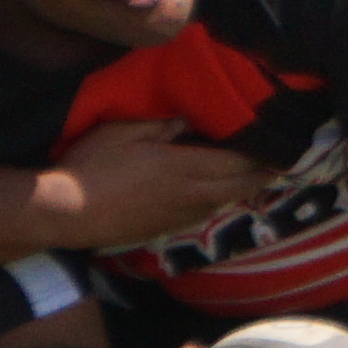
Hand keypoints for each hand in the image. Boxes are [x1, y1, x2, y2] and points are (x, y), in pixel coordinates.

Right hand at [48, 121, 264, 253]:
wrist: (68, 214)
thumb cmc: (92, 166)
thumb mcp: (124, 130)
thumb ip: (161, 124)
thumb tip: (189, 119)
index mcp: (185, 168)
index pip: (237, 162)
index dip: (261, 155)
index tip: (279, 144)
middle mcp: (191, 195)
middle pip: (239, 186)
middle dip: (262, 174)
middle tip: (278, 161)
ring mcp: (179, 215)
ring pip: (224, 202)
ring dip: (243, 188)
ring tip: (255, 175)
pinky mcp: (165, 228)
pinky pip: (204, 213)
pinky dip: (220, 200)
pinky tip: (217, 193)